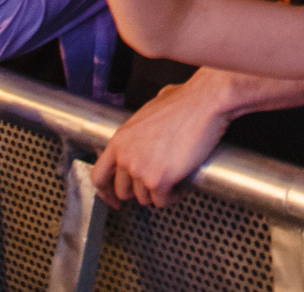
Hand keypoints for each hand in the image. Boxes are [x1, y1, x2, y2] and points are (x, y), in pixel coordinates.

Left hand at [95, 79, 237, 208]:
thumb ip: (142, 126)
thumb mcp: (151, 109)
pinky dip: (175, 195)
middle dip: (140, 191)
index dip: (106, 192)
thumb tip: (150, 125)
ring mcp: (140, 170)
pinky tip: (183, 182)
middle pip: (123, 191)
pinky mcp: (159, 180)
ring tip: (175, 177)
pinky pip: (163, 201)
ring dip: (160, 192)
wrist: (204, 102)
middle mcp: (125, 156)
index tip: (114, 199)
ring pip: (145, 198)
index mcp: (120, 139)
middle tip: (156, 185)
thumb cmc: (184, 101)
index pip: (99, 175)